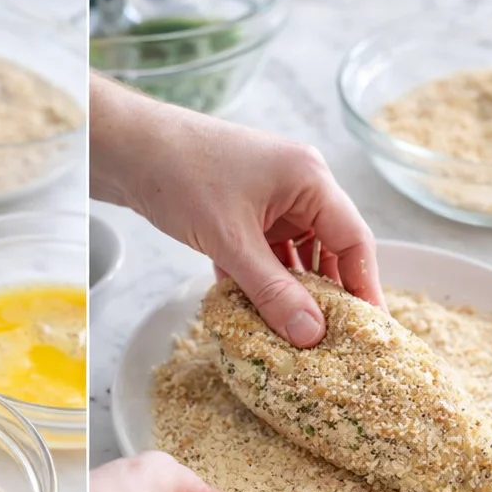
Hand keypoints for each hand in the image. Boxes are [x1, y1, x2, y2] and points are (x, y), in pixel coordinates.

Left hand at [89, 74, 382, 345]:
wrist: (122, 146)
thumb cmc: (179, 175)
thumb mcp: (230, 241)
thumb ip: (273, 291)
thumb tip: (313, 335)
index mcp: (308, 178)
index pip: (354, 240)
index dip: (364, 288)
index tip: (369, 334)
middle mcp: (295, 182)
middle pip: (327, 247)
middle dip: (326, 294)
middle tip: (330, 345)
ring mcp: (266, 193)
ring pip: (292, 252)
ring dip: (289, 289)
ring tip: (291, 337)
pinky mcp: (238, 206)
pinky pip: (263, 249)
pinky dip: (260, 277)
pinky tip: (252, 313)